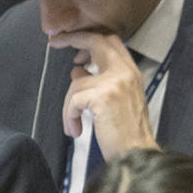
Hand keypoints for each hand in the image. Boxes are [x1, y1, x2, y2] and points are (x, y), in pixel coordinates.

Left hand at [49, 30, 158, 157]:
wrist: (137, 155)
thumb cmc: (128, 134)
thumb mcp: (119, 101)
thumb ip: (101, 82)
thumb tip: (78, 70)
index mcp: (132, 73)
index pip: (111, 41)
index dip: (89, 37)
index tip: (72, 42)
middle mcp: (126, 73)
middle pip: (96, 42)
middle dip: (72, 39)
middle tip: (55, 42)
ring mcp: (115, 83)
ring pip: (77, 80)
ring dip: (68, 104)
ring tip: (72, 122)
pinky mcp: (102, 97)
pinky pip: (73, 100)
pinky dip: (69, 116)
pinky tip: (75, 129)